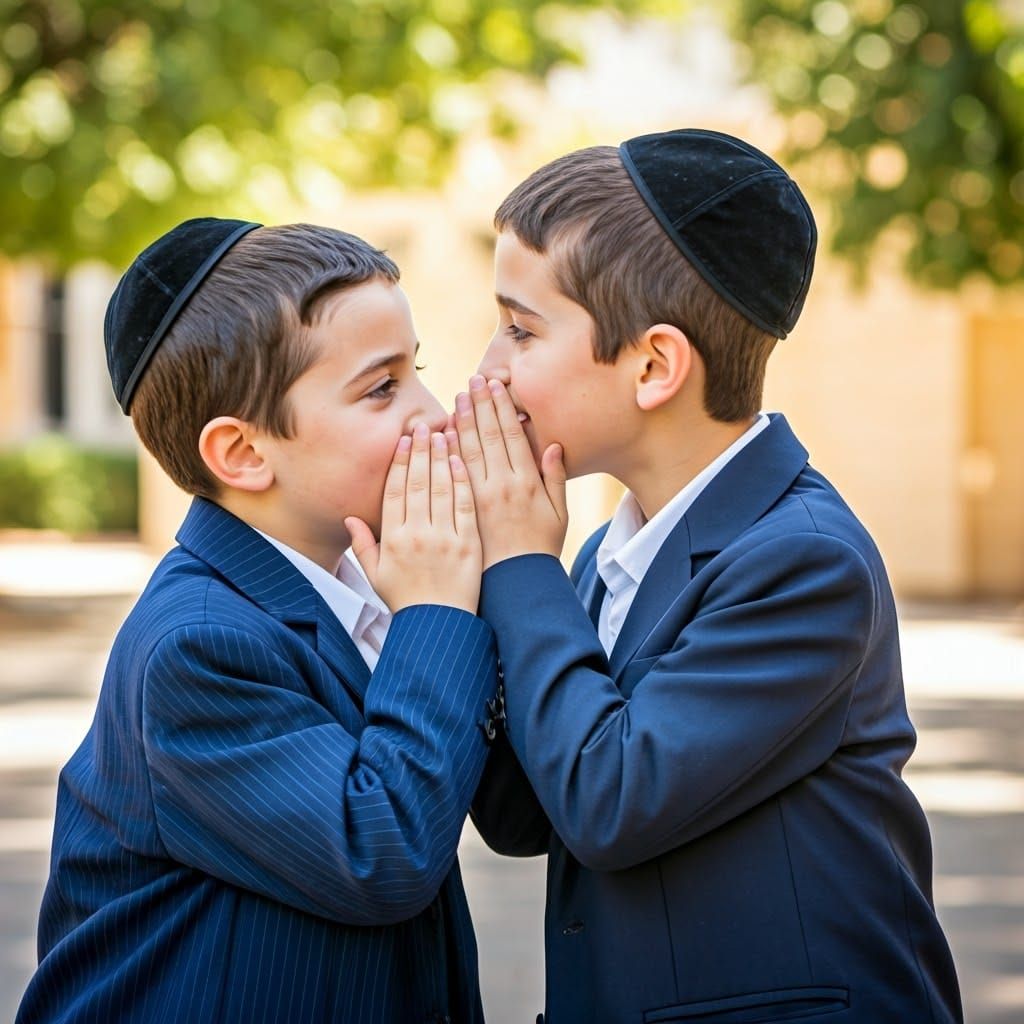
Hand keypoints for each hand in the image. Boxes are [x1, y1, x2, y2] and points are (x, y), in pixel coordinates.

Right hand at [346, 422, 481, 613]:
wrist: (440, 626)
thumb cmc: (407, 601)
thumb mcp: (376, 576)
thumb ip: (362, 545)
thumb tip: (349, 519)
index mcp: (393, 540)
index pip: (395, 492)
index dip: (399, 463)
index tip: (404, 440)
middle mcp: (417, 535)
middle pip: (418, 484)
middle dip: (421, 452)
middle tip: (424, 426)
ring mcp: (444, 538)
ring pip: (441, 489)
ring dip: (442, 458)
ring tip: (443, 433)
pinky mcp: (468, 544)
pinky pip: (464, 507)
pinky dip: (462, 482)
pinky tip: (462, 461)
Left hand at [452, 375, 566, 569]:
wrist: (516, 583)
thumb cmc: (539, 547)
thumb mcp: (559, 512)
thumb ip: (555, 477)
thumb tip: (553, 445)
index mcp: (527, 482)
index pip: (511, 435)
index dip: (502, 408)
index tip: (495, 386)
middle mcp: (502, 485)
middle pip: (488, 436)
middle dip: (480, 406)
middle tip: (472, 382)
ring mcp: (480, 498)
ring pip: (468, 451)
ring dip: (462, 422)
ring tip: (457, 399)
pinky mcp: (464, 511)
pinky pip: (453, 477)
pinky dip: (448, 453)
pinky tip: (442, 434)